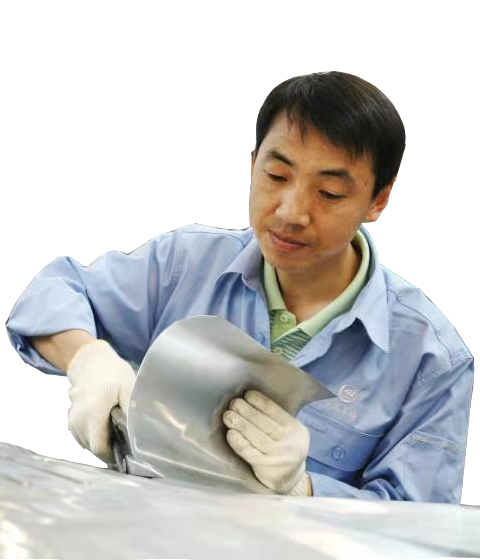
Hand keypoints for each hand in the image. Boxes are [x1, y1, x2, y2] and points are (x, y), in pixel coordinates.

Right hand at [66, 340, 135, 462]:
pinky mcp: (71, 422)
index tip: (126, 452)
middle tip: (125, 436)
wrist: (91, 363)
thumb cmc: (113, 374)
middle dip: (110, 447)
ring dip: (102, 441)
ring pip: (89, 445)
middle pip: (94, 448)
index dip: (113, 455)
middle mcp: (80, 418)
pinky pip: (84, 438)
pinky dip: (95, 435)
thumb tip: (137, 435)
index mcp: (94, 410)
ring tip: (114, 426)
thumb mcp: (128, 388)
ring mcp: (73, 421)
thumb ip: (131, 412)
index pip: (99, 447)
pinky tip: (105, 423)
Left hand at [222, 390, 310, 494]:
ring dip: (240, 424)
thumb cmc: (284, 447)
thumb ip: (275, 418)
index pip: (276, 411)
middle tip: (233, 404)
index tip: (247, 395)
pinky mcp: (265, 468)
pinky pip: (249, 453)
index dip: (260, 401)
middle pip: (264, 423)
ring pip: (256, 437)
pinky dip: (239, 442)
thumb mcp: (289, 432)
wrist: (290, 480)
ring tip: (228, 416)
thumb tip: (249, 399)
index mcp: (295, 429)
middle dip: (247, 411)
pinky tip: (231, 434)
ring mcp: (278, 457)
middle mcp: (289, 442)